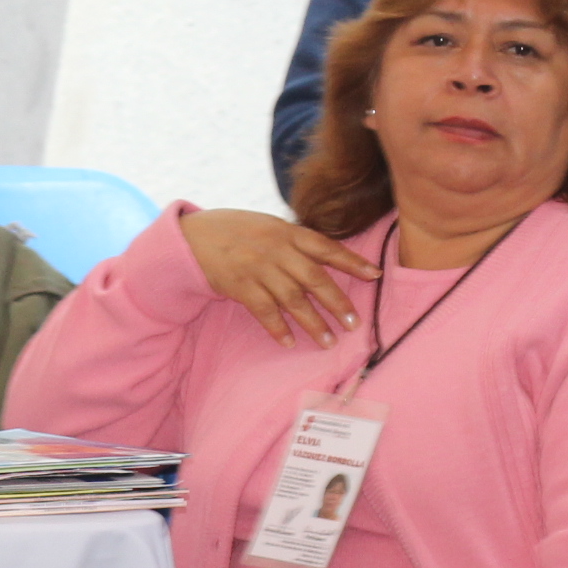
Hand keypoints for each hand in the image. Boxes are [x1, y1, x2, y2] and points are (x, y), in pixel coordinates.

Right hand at [178, 206, 380, 347]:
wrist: (192, 236)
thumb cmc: (235, 230)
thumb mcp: (268, 225)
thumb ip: (294, 240)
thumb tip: (328, 258)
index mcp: (286, 231)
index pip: (326, 247)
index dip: (352, 261)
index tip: (375, 275)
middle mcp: (275, 249)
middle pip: (314, 278)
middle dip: (337, 302)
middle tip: (354, 324)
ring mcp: (257, 268)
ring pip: (292, 299)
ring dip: (313, 322)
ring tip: (329, 341)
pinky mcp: (239, 286)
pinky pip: (264, 310)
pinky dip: (278, 328)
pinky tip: (290, 342)